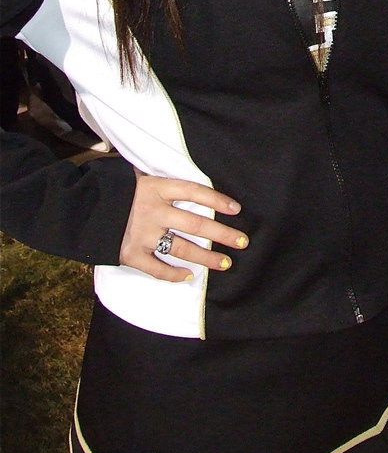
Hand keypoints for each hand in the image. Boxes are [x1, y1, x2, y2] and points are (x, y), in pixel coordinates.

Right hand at [119, 171, 248, 281]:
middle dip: (222, 234)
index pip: (194, 191)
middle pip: (196, 223)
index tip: (236, 209)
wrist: (80, 208)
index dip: (217, 199)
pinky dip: (174, 274)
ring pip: (182, 248)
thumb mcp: (135, 176)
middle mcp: (152, 211)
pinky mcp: (130, 254)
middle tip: (242, 242)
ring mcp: (142, 234)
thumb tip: (184, 182)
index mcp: (155, 187)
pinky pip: (158, 269)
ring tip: (226, 263)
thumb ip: (160, 181)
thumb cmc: (113, 189)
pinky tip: (189, 276)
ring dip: (207, 257)